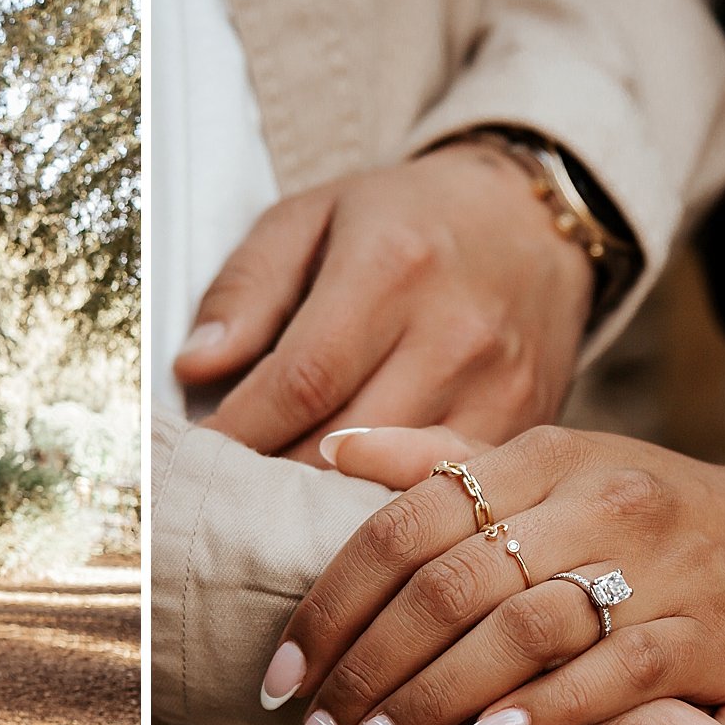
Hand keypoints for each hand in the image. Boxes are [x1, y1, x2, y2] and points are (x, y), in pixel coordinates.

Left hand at [173, 142, 593, 464]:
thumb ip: (246, 289)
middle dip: (275, 477)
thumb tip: (192, 368)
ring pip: (393, 482)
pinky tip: (352, 503)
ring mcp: (500, 384)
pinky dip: (390, 505)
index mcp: (392, 264)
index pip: (301, 379)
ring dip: (326, 504)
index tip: (201, 454)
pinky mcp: (529, 424)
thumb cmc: (404, 220)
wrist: (532, 220)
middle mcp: (454, 329)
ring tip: (284, 505)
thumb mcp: (311, 219)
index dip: (240, 429)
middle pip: (344, 445)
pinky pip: (444, 489)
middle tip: (232, 489)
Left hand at [271, 425, 724, 724]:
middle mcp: (589, 498)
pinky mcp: (704, 627)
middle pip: (446, 585)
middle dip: (364, 670)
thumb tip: (333, 450)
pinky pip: (614, 672)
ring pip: (517, 629)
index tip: (282, 672)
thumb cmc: (631, 510)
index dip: (332, 604)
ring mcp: (651, 560)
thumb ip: (438, 464)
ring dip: (429, 702)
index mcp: (536, 456)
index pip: (402, 526)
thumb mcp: (543, 467)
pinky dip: (543, 712)